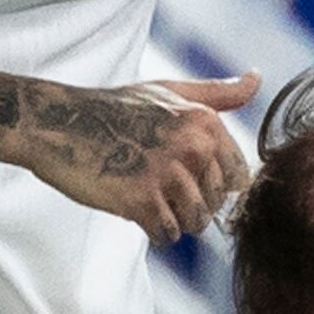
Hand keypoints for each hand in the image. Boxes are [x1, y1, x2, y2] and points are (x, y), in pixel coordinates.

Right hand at [35, 72, 258, 240]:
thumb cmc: (114, 108)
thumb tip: (256, 79)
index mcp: (204, 122)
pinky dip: (154, 232)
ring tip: (149, 200)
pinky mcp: (140, 200)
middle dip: (193, 205)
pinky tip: (136, 211)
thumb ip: (217, 93)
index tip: (188, 179)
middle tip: (159, 189)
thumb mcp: (169, 91)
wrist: (57, 122)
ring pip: (194, 223)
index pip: (239, 178)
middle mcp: (192, 146)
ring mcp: (167, 174)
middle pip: (217, 204)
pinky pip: (167, 234)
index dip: (215, 185)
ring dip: (173, 221)